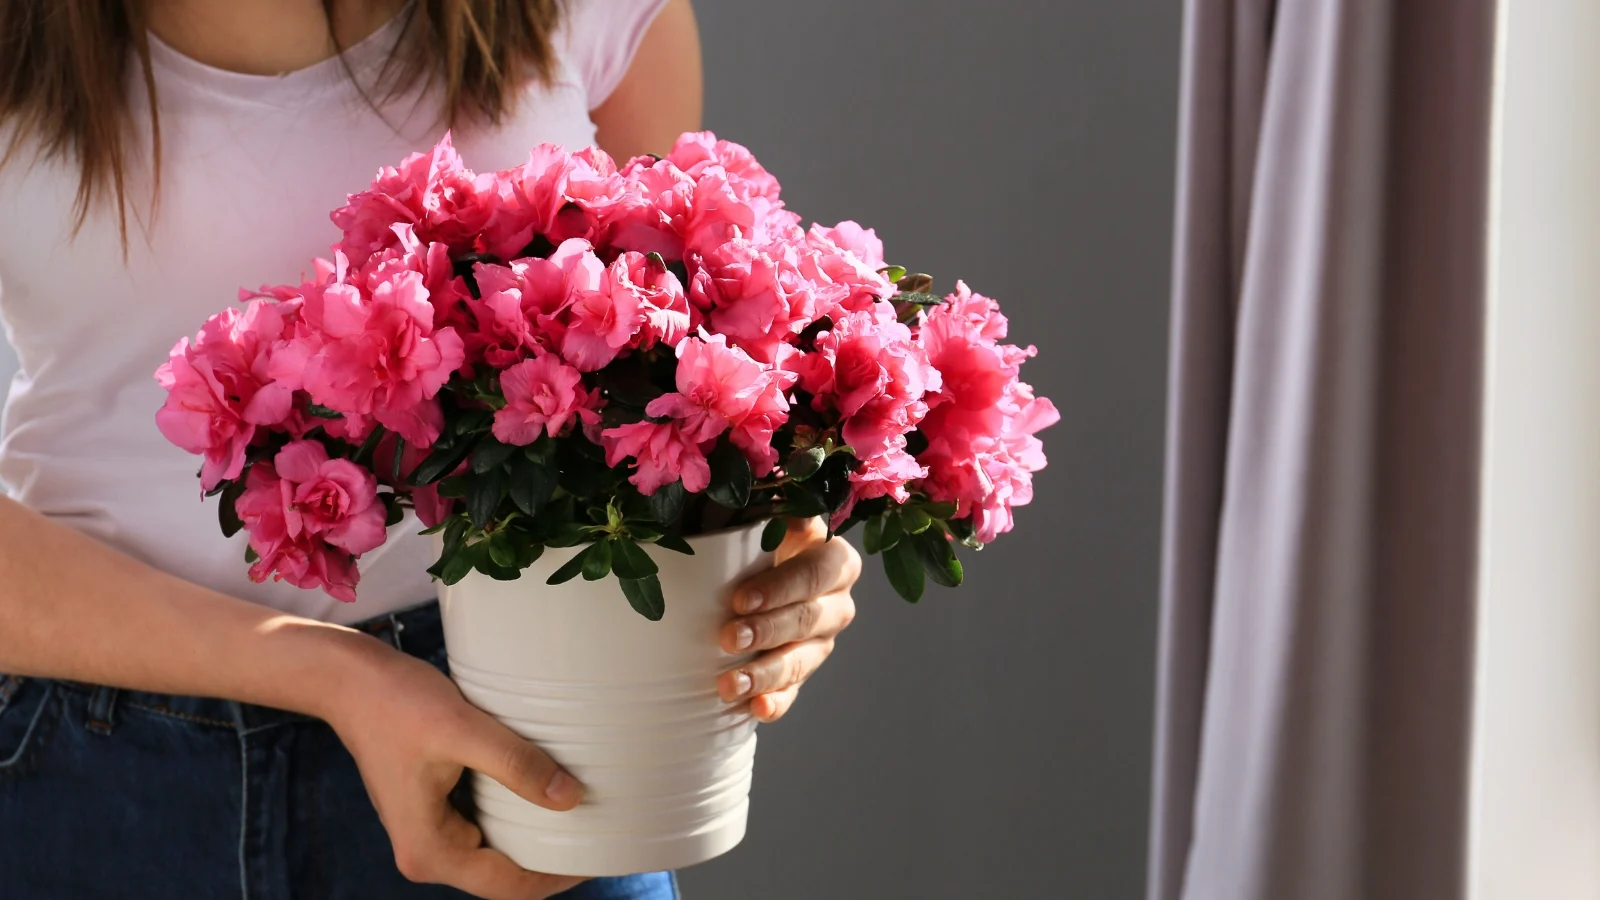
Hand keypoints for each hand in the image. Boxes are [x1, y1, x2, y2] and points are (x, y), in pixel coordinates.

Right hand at [324, 639, 587, 899]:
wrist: (351, 683)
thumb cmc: (397, 703)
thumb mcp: (463, 730)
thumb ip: (516, 765)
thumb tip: (569, 798)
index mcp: (430, 850)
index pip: (507, 885)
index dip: (556, 876)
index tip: (598, 855)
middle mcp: (426, 854)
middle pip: (502, 877)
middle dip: (548, 861)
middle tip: (598, 833)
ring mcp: (427, 835)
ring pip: (494, 854)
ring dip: (532, 840)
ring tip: (578, 815)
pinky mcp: (432, 812)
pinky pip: (482, 830)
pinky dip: (513, 819)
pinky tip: (540, 796)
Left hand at [718, 517, 860, 720]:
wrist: (748, 582)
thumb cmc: (755, 542)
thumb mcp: (766, 519)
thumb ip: (773, 508)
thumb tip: (777, 497)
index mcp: (834, 560)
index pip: (817, 573)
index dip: (781, 587)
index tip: (739, 598)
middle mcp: (836, 602)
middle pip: (809, 619)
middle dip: (768, 630)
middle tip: (728, 637)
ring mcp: (821, 643)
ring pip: (801, 661)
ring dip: (765, 674)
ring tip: (728, 684)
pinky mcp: (801, 674)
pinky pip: (793, 694)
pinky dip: (775, 703)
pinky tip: (756, 710)